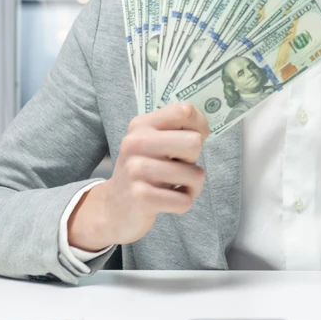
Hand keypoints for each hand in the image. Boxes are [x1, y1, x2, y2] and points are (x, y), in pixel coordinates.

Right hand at [67, 103, 208, 251]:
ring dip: (192, 186)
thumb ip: (176, 130)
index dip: (201, 125)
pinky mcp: (141, 197)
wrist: (113, 208)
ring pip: (195, 175)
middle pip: (194, 142)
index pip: (184, 111)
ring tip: (175, 187)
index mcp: (141, 125)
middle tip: (178, 167)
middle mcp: (136, 143)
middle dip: (194, 160)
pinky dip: (183, 203)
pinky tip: (168, 201)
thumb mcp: (151, 144)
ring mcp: (136, 170)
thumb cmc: (144, 172)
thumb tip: (206, 128)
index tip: (196, 137)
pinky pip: (185, 200)